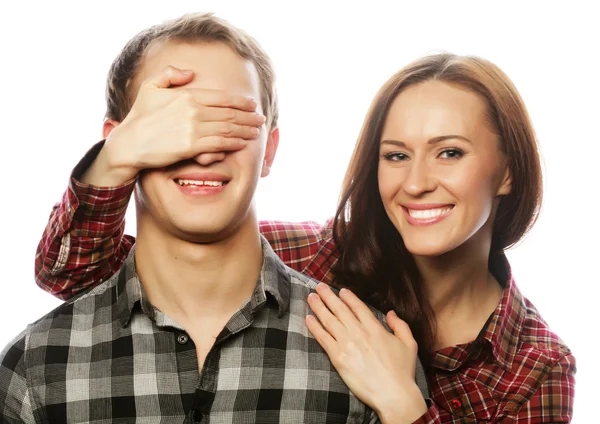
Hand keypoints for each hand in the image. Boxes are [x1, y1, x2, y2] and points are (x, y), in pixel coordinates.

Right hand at [83, 65, 264, 185]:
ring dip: (245, 130)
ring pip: (228, 129)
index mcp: (187, 95)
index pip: (222, 97)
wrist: (129, 143)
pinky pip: (219, 144)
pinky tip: (242, 143)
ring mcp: (193, 129)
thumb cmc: (140, 116)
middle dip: (248, 117)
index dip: (241, 102)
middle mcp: (193, 110)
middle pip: (229, 114)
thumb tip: (191, 73)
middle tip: (261, 119)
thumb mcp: (150, 87)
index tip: (252, 105)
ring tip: (256, 132)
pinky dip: (234, 143)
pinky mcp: (192, 147)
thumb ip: (170, 74)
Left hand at [306, 283, 427, 423]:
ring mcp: (347, 344)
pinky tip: (308, 318)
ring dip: (318, 307)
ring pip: (329, 320)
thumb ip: (400, 325)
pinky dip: (314, 327)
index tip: (341, 290)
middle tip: (319, 286)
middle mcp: (359, 332)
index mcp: (375, 328)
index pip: (358, 307)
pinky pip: (323, 338)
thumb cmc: (402, 371)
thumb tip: (390, 313)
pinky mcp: (338, 357)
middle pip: (339, 309)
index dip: (348, 297)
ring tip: (311, 297)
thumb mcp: (409, 344)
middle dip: (328, 296)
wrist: (393, 393)